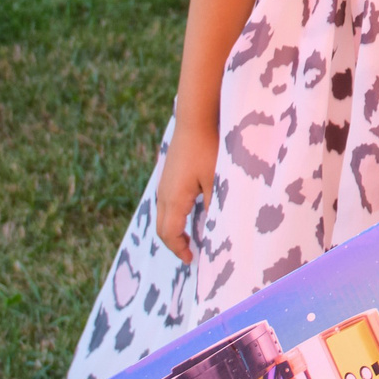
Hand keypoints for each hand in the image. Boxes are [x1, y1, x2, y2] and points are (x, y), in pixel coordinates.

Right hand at [154, 115, 218, 264]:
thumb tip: (214, 229)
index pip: (169, 234)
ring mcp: (164, 183)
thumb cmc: (208, 149)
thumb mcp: (215, 181)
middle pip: (162, 228)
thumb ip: (214, 207)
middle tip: (190, 253)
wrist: (195, 118)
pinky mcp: (168, 174)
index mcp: (174, 199)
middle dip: (174, 243)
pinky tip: (189, 213)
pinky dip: (174, 216)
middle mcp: (164, 193)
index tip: (191, 259)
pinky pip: (166, 203)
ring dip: (173, 230)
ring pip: (163, 215)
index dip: (178, 249)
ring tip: (189, 238)